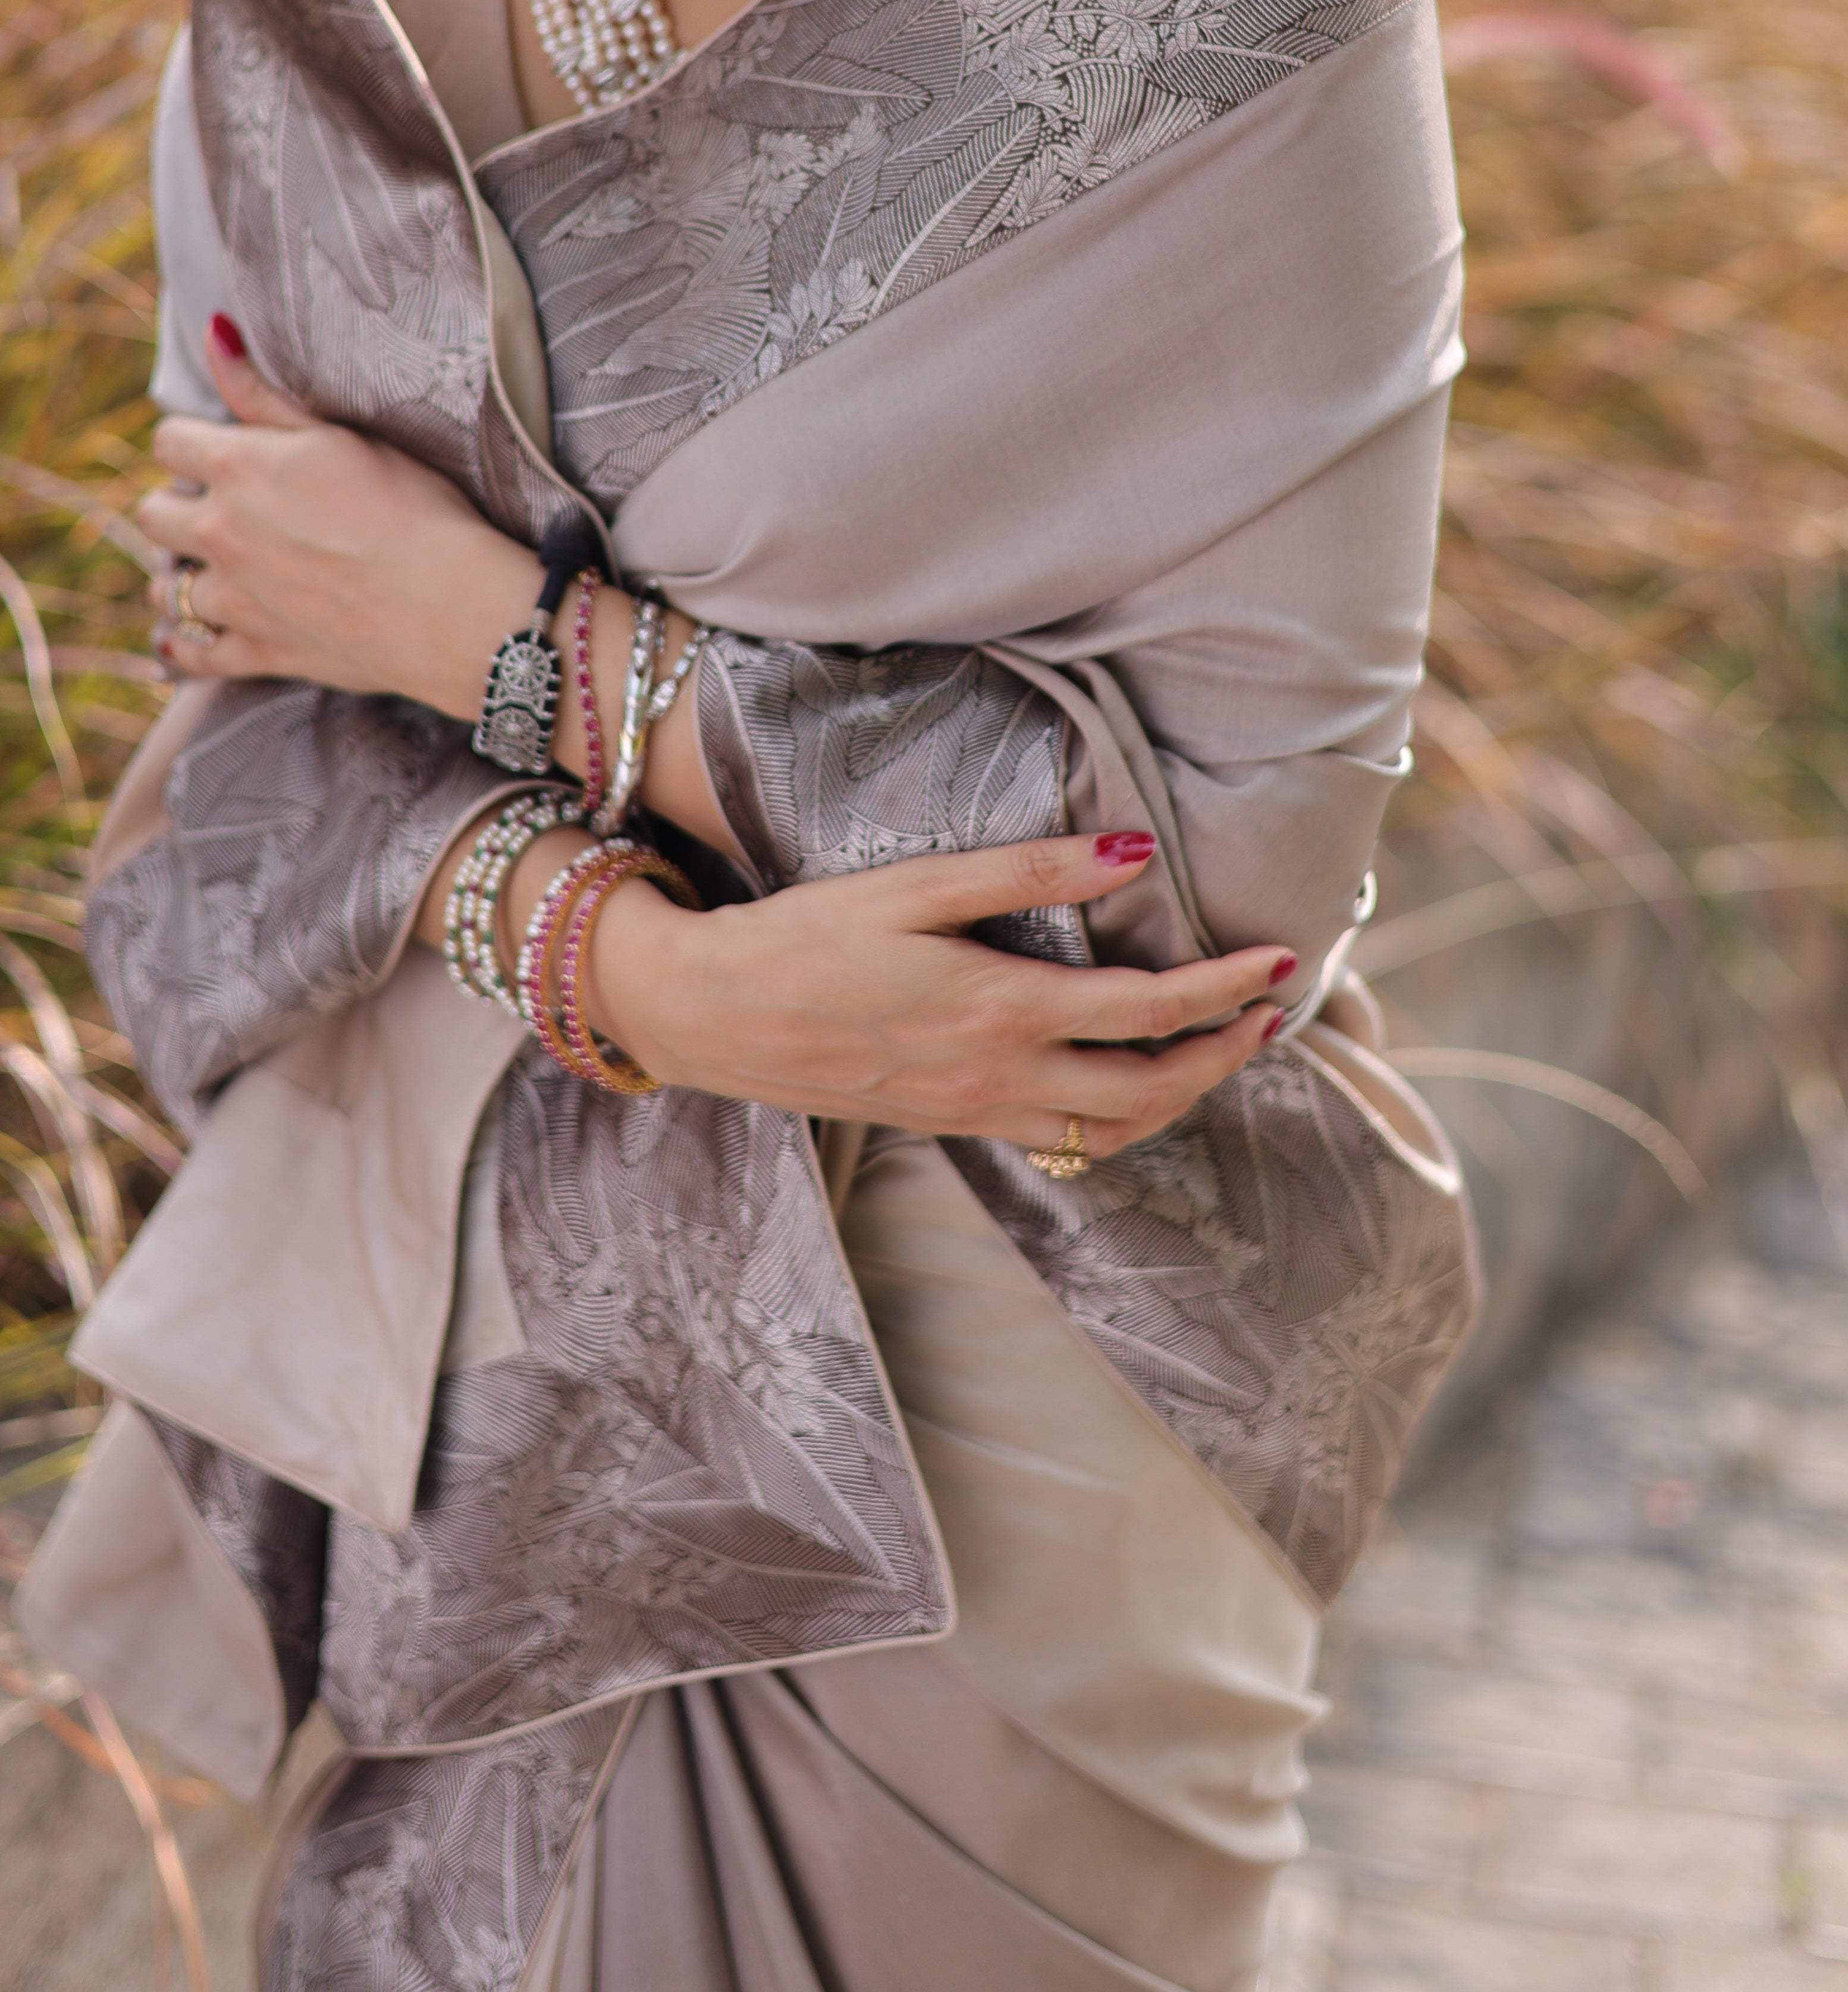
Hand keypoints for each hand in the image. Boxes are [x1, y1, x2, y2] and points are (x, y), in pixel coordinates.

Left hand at [137, 315, 533, 705]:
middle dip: (176, 507)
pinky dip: (185, 646)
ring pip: (163, 589)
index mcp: (239, 468)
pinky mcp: (255, 652)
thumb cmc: (412, 507)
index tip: (216, 451)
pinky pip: (192, 654)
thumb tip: (213, 332)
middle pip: (152, 515)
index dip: (190, 442)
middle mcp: (220, 533)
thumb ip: (263, 393)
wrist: (451, 604)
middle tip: (217, 509)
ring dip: (179, 577)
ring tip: (213, 571)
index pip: (169, 441)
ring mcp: (234, 599)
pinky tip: (189, 638)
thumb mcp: (339, 435)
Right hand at [578, 829, 1297, 1162]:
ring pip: (1113, 1131)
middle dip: (1224, 1055)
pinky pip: (1064, 1143)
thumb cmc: (806, 935)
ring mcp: (976, 1111)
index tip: (1279, 962)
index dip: (1226, 989)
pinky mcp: (951, 1123)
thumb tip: (1132, 848)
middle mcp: (1000, 1076)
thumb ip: (1025, 870)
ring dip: (1181, 1097)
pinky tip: (1128, 1083)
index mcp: (1001, 1009)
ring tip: (1220, 1051)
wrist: (713, 1014)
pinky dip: (1120, 1121)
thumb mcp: (914, 885)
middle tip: (1272, 1015)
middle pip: (1152, 1089)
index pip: (1149, 1010)